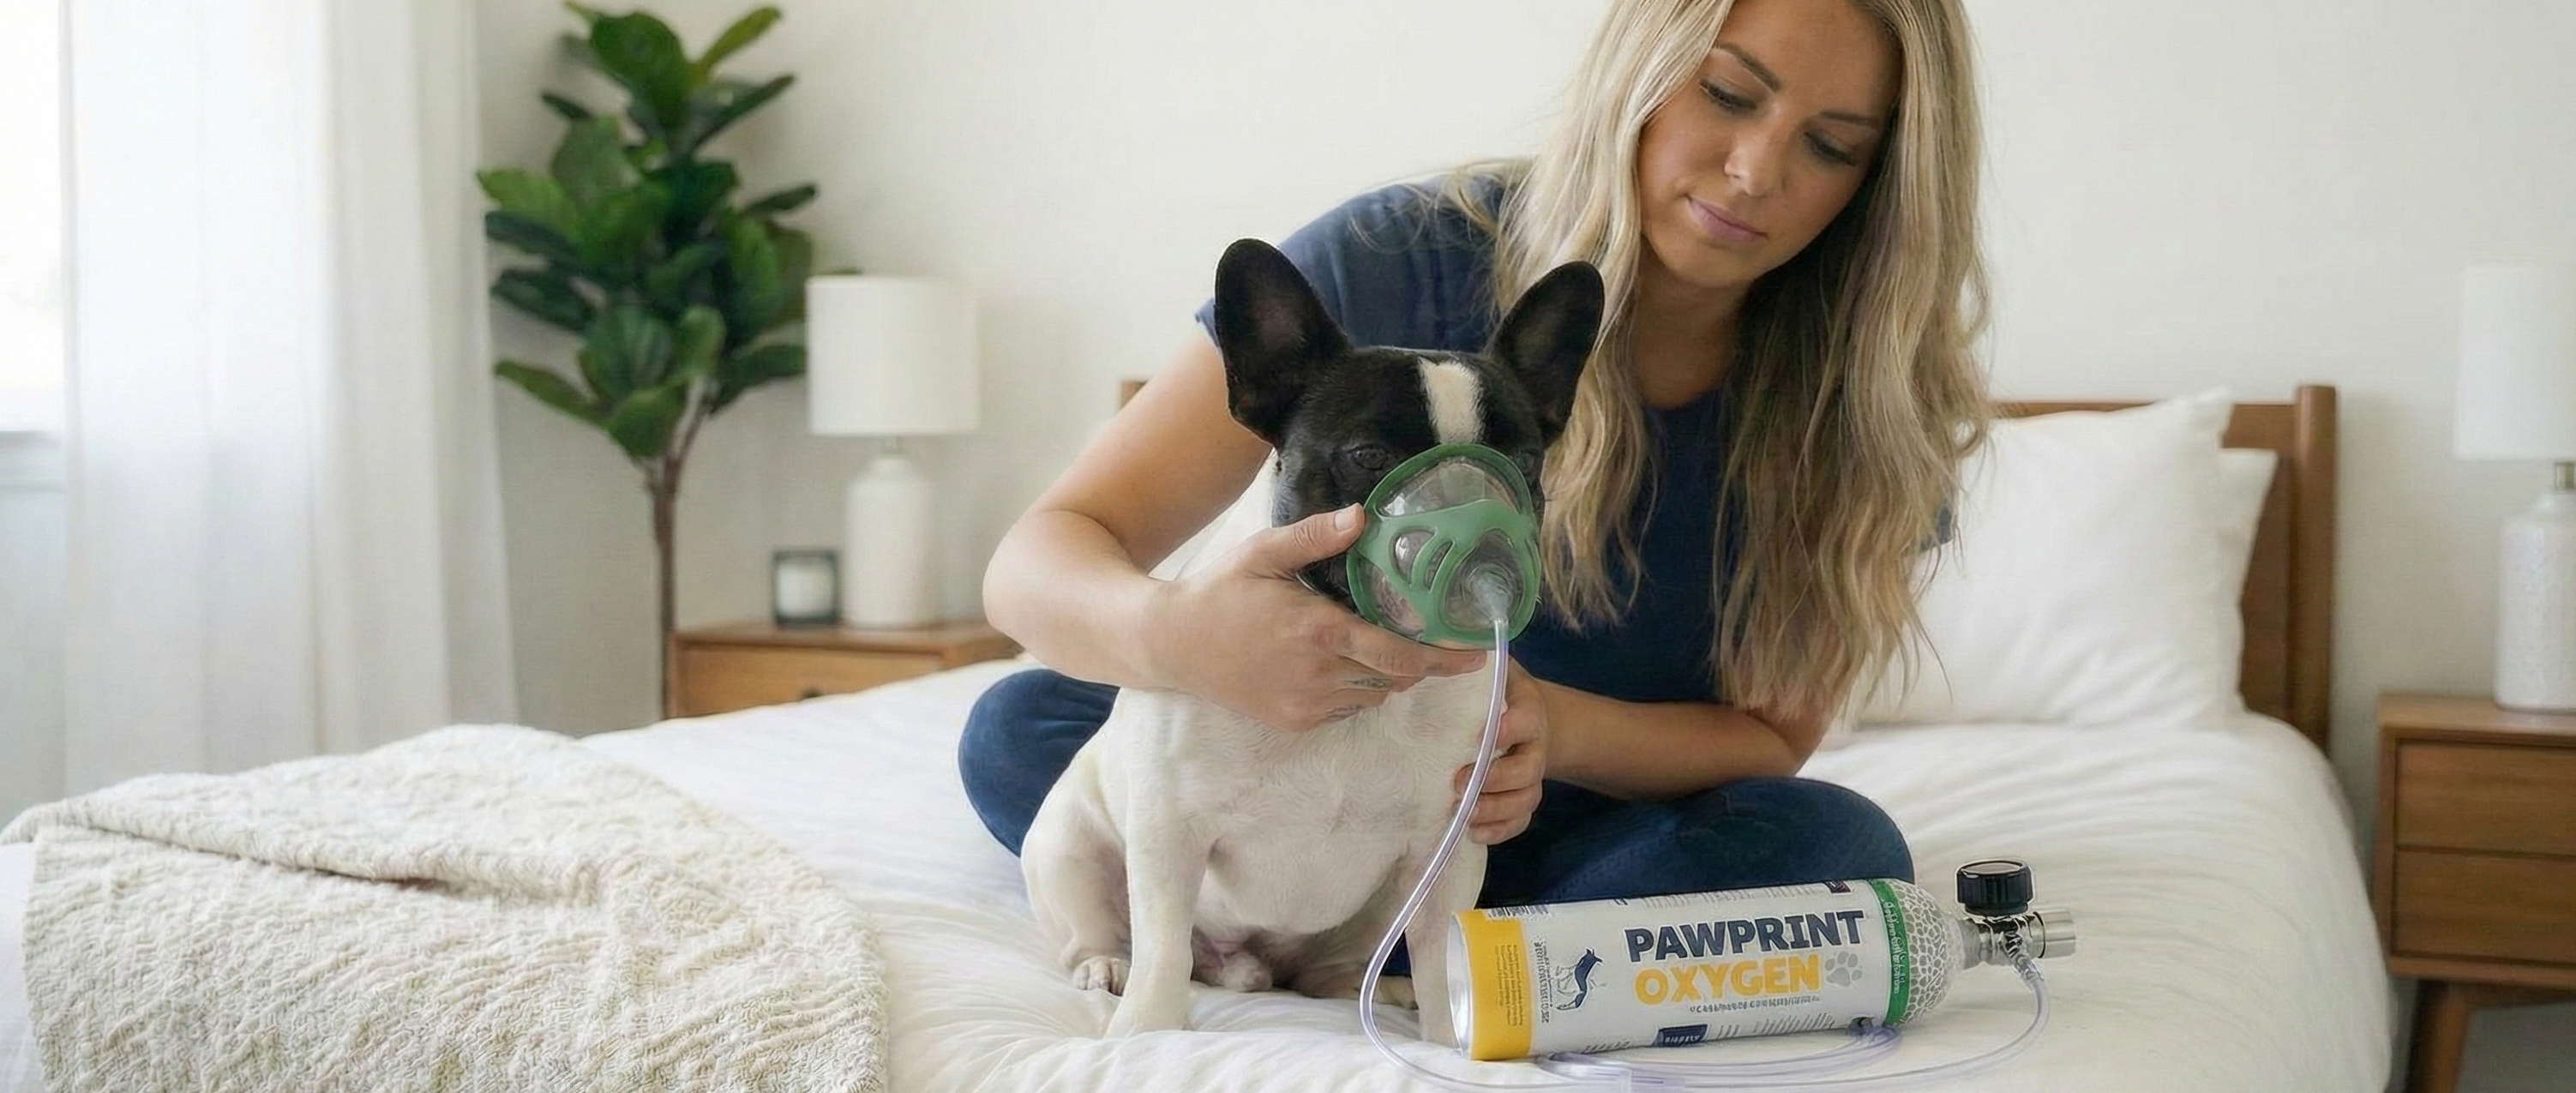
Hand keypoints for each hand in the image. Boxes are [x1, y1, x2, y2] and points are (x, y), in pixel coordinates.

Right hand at [1144, 505, 1487, 730]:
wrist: (1171, 645)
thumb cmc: (1220, 591)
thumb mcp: (1263, 552)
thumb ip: (1315, 537)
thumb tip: (1363, 516)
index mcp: (1318, 631)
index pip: (1397, 655)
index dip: (1442, 658)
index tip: (1475, 654)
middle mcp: (1317, 675)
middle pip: (1394, 680)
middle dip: (1418, 665)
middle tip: (1433, 643)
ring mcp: (1305, 704)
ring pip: (1373, 698)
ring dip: (1386, 677)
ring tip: (1378, 647)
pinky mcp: (1294, 722)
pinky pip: (1346, 711)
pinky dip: (1357, 692)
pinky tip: (1341, 665)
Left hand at [1456, 658, 1546, 844]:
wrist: (1525, 714)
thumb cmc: (1496, 689)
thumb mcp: (1492, 669)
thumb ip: (1472, 660)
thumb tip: (1438, 646)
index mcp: (1528, 709)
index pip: (1527, 719)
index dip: (1510, 729)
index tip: (1484, 734)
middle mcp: (1535, 745)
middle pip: (1528, 770)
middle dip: (1495, 779)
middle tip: (1459, 781)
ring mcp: (1531, 775)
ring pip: (1525, 799)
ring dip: (1495, 810)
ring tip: (1463, 813)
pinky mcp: (1523, 797)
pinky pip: (1521, 821)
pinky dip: (1500, 831)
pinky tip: (1473, 832)